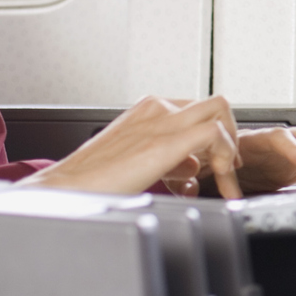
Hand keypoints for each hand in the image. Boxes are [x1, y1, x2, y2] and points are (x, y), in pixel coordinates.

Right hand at [21, 95, 243, 197]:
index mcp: (147, 110)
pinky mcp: (164, 142)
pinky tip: (218, 184)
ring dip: (230, 145)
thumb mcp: (137, 162)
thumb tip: (192, 167)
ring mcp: (160, 121)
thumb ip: (167, 158)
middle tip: (228, 167)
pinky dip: (225, 158)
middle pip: (214, 104)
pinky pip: (214, 134)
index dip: (215, 137)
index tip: (217, 164)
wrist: (64, 191)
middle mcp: (156, 108)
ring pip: (220, 110)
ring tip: (224, 179)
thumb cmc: (94, 183)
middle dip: (230, 134)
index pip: (198, 110)